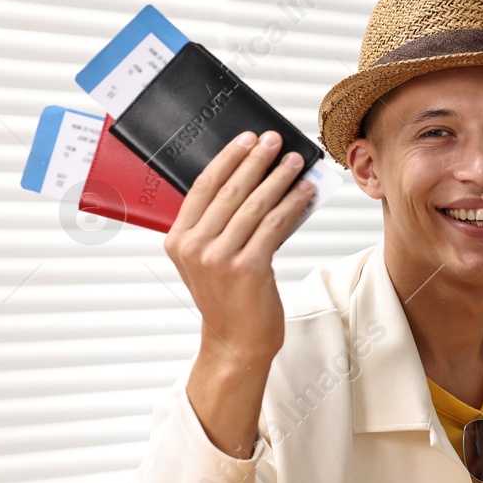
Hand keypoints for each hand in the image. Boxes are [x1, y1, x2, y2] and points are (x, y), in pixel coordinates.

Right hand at [166, 130, 314, 368]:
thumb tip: (255, 184)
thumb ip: (219, 227)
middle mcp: (195, 247)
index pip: (203, 187)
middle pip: (230, 191)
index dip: (227, 159)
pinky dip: (292, 205)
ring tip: (295, 162)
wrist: (236, 343)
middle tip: (275, 140)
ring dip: (279, 179)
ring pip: (254, 206)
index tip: (246, 139)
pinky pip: (274, 227)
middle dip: (256, 160)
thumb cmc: (228, 300)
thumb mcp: (209, 261)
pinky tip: (304, 193)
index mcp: (178, 240)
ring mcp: (219, 258)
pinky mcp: (248, 269)